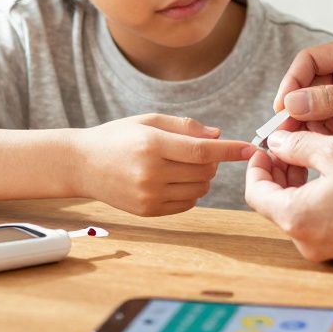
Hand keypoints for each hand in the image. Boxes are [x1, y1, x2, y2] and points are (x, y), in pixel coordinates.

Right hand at [77, 114, 255, 215]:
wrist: (82, 164)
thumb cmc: (118, 137)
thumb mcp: (148, 120)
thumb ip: (185, 126)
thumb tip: (217, 134)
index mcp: (152, 145)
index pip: (201, 150)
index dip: (229, 150)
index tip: (250, 148)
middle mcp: (151, 173)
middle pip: (204, 172)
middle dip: (211, 162)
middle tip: (197, 152)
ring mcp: (148, 195)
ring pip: (199, 190)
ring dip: (202, 178)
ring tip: (183, 165)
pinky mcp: (147, 211)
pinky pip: (186, 204)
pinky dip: (190, 193)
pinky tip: (174, 180)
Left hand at [245, 128, 332, 261]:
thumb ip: (299, 146)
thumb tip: (277, 143)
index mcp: (298, 218)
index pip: (256, 194)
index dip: (257, 167)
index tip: (266, 147)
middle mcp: (309, 243)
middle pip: (277, 205)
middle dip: (280, 173)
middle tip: (290, 145)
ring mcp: (330, 251)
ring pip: (302, 213)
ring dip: (301, 185)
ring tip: (316, 155)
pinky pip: (324, 223)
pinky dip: (322, 199)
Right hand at [273, 35, 332, 166]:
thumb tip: (291, 104)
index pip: (310, 60)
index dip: (292, 82)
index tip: (282, 108)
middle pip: (307, 87)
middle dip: (294, 109)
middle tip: (279, 133)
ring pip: (314, 111)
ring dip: (303, 127)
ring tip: (292, 147)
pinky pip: (327, 130)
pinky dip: (317, 140)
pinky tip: (309, 153)